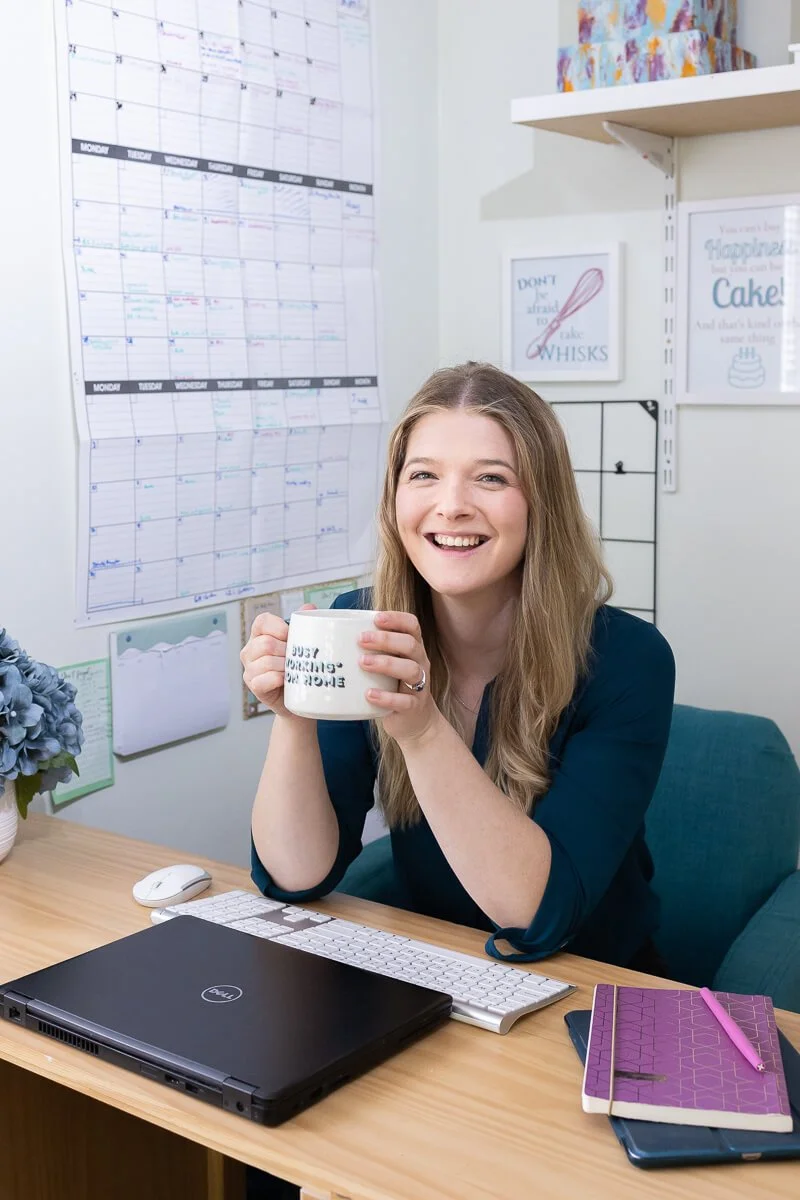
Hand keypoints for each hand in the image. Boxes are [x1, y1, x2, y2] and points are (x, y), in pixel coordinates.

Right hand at [240, 605, 315, 717]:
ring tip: (294, 671)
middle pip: (265, 643)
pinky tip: (286, 681)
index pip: (262, 621)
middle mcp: (250, 651)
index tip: (291, 636)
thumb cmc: (299, 668)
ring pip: (266, 661)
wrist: (302, 698)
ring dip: (284, 666)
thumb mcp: (302, 645)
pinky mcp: (254, 686)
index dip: (278, 626)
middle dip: (286, 651)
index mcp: (260, 635)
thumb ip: (304, 625)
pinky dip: (277, 679)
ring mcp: (250, 669)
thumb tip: (309, 607)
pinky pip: (263, 680)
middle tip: (297, 659)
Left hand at [359, 611, 439, 746]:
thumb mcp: (386, 665)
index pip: (412, 626)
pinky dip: (387, 697)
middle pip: (410, 644)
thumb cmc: (392, 686)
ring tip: (362, 663)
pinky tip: (369, 694)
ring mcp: (419, 686)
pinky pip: (405, 701)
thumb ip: (369, 649)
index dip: (397, 619)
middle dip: (386, 639)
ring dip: (386, 663)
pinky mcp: (413, 707)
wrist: (414, 722)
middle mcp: (419, 663)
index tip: (376, 617)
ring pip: (410, 670)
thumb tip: (330, 631)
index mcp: (412, 649)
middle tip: (361, 639)